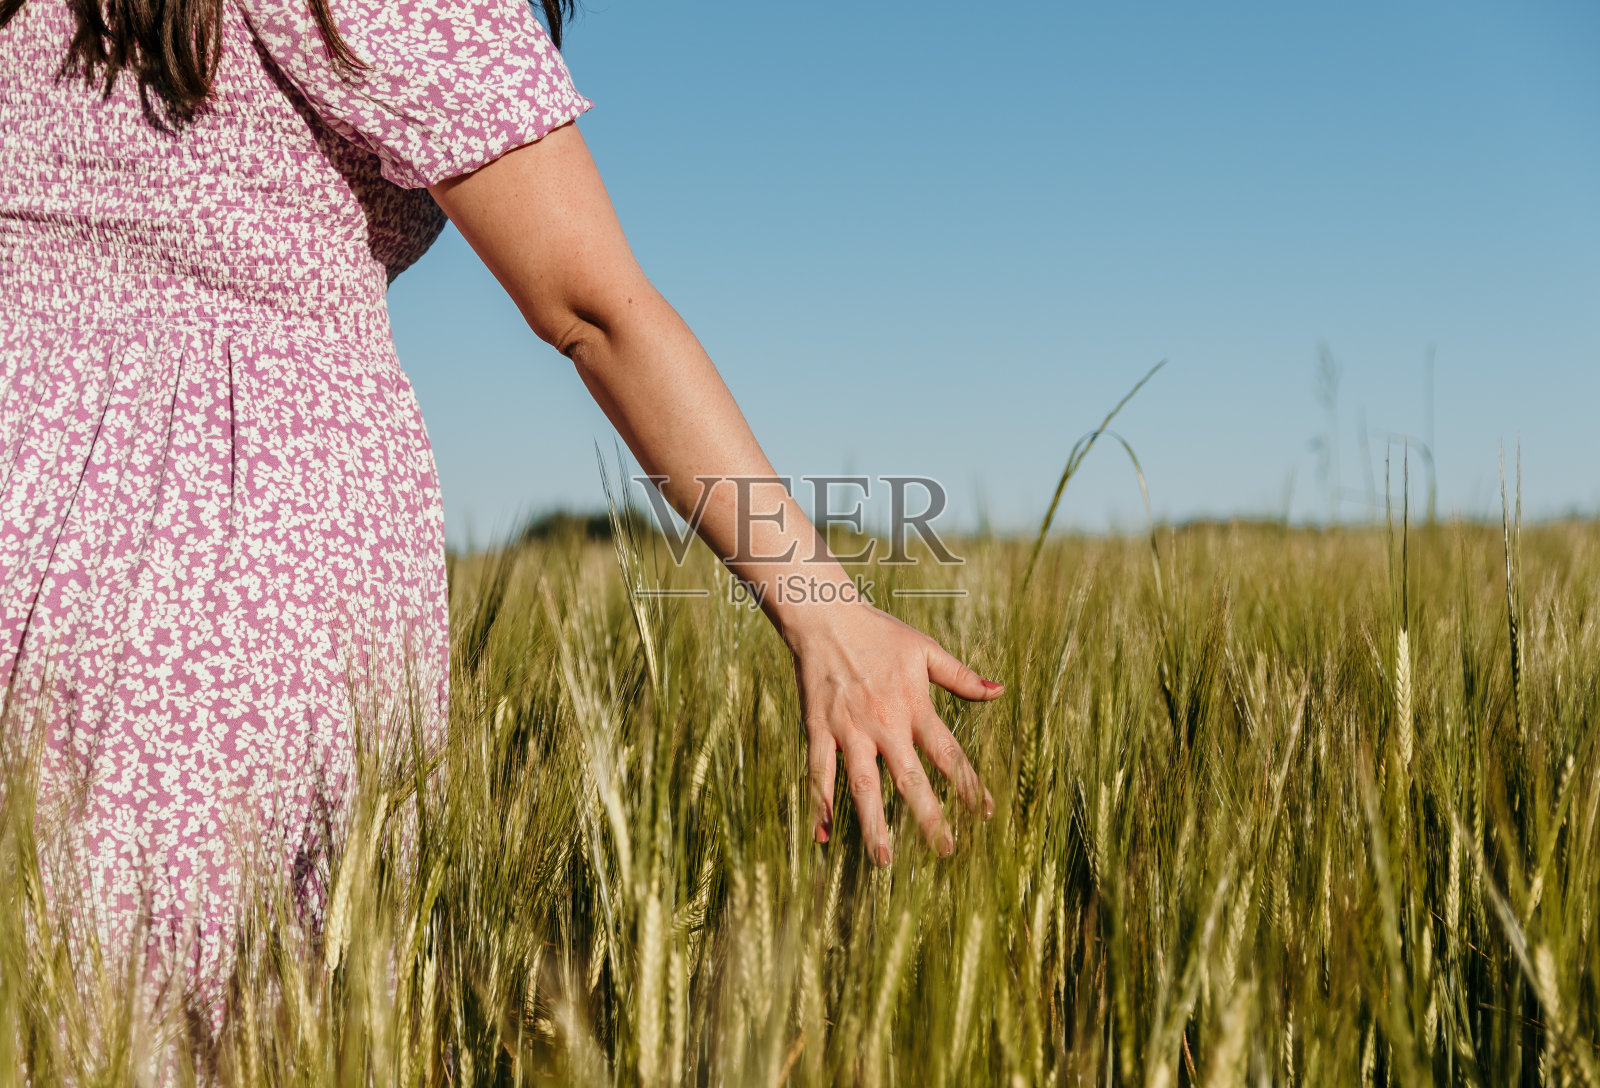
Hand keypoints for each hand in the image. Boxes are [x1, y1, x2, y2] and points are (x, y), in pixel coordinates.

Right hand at [782, 601, 1001, 865]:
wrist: (824, 616)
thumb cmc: (879, 632)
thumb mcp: (926, 650)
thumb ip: (962, 677)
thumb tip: (1000, 691)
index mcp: (913, 706)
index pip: (948, 754)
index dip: (968, 785)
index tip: (985, 815)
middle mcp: (883, 724)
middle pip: (909, 779)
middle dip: (928, 818)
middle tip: (945, 851)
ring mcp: (848, 730)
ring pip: (863, 786)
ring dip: (874, 825)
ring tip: (885, 861)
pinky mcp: (817, 729)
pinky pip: (818, 773)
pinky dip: (819, 805)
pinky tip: (822, 836)